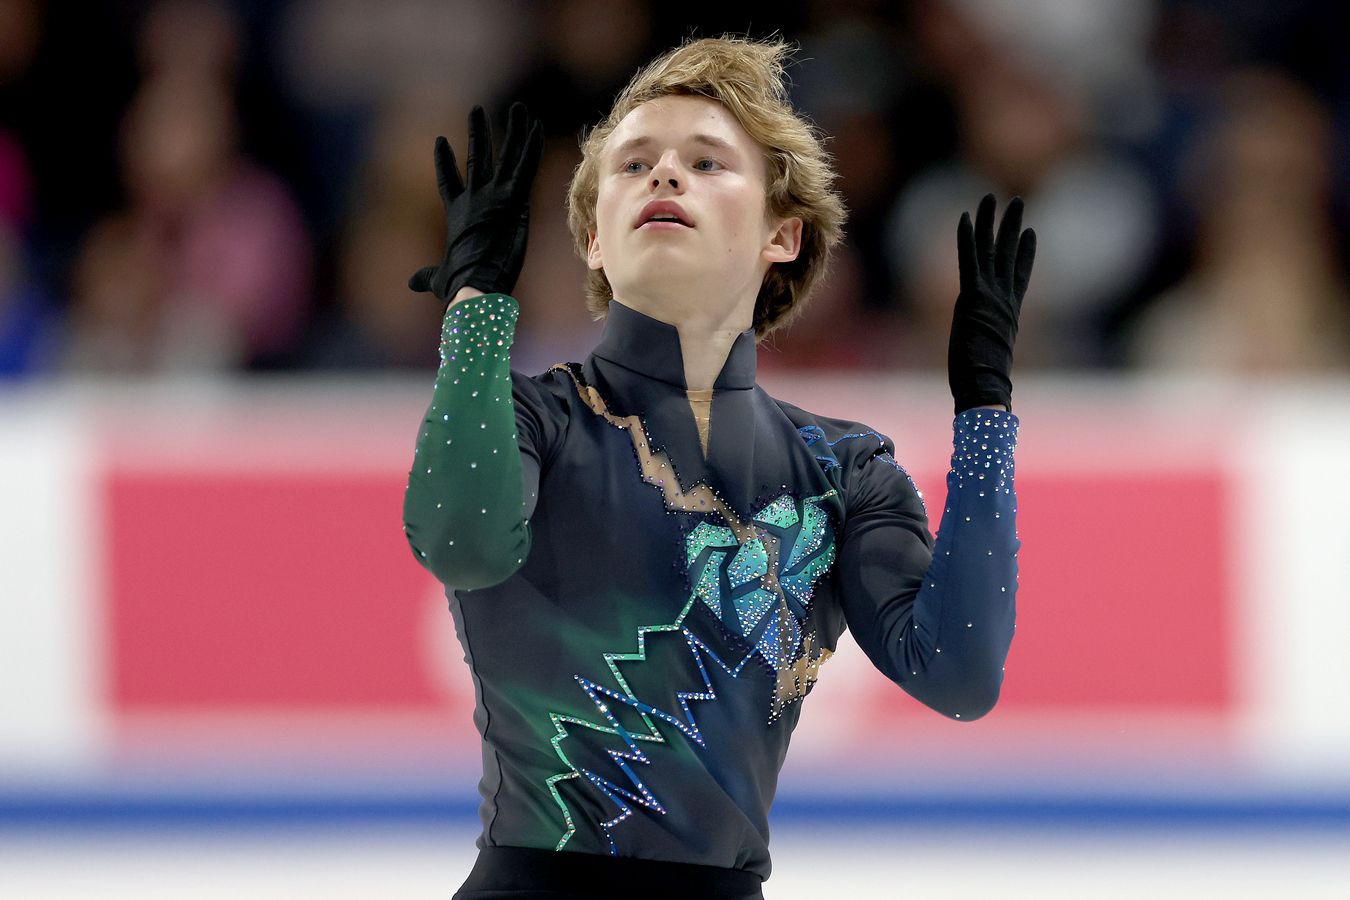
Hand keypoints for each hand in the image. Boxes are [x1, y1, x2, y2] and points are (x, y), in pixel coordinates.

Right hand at [408, 103, 543, 302]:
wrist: (473, 283)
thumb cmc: (457, 286)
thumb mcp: (439, 279)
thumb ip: (426, 277)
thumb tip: (411, 283)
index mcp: (457, 215)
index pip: (448, 182)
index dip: (443, 162)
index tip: (440, 141)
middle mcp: (474, 200)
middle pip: (476, 158)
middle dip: (477, 134)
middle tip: (476, 110)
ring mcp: (494, 197)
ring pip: (505, 157)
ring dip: (512, 132)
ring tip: (518, 108)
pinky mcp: (513, 201)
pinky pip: (525, 169)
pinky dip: (531, 148)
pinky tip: (536, 127)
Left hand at [948, 193, 1035, 414]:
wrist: (986, 388)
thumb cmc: (987, 388)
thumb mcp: (991, 366)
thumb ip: (993, 360)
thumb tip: (995, 378)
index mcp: (1009, 315)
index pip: (1020, 277)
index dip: (1025, 254)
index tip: (1031, 234)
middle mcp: (1003, 301)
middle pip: (1009, 255)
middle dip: (1012, 227)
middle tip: (1018, 202)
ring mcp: (990, 297)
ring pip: (991, 250)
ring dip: (992, 222)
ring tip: (994, 197)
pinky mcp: (973, 297)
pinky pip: (969, 260)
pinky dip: (967, 238)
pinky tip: (965, 217)